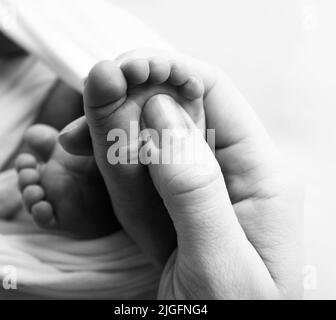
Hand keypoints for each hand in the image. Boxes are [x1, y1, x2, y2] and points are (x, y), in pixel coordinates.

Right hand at [61, 49, 302, 297]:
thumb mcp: (220, 261)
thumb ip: (194, 187)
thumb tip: (164, 111)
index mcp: (259, 175)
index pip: (217, 97)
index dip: (171, 71)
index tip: (126, 66)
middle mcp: (229, 175)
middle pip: (177, 115)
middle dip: (133, 97)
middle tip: (94, 89)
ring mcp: (194, 194)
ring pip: (149, 145)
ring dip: (112, 130)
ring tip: (76, 130)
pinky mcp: (169, 213)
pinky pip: (136, 179)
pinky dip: (109, 165)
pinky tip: (87, 154)